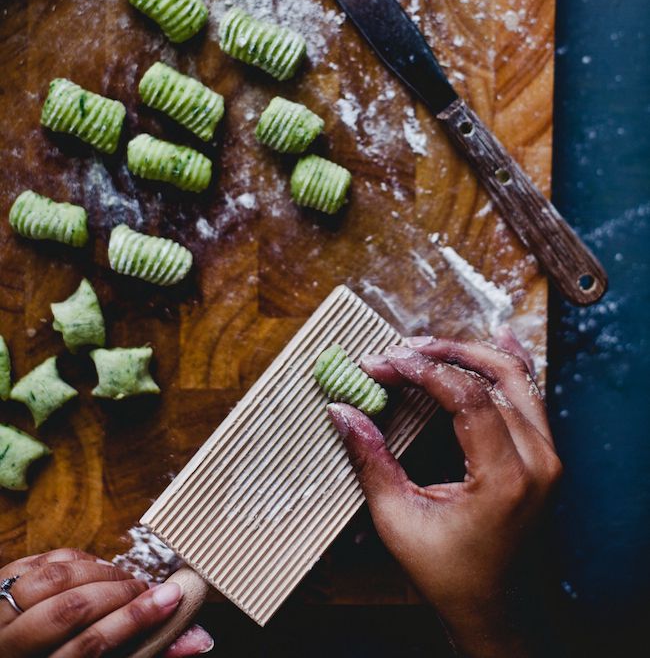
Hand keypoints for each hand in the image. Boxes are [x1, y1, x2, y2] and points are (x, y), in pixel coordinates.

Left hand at [0, 548, 212, 656]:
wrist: (18, 653)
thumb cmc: (70, 654)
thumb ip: (148, 652)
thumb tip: (200, 639)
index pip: (88, 646)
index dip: (134, 620)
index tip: (171, 599)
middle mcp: (8, 645)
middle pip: (71, 609)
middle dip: (120, 594)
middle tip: (150, 590)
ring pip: (54, 579)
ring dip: (101, 572)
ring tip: (125, 581)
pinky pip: (41, 560)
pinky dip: (76, 560)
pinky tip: (96, 570)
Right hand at [327, 333, 561, 657]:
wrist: (497, 610)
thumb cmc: (449, 574)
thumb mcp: (399, 519)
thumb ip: (371, 459)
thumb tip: (341, 409)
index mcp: (505, 478)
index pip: (467, 396)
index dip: (422, 371)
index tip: (384, 361)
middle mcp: (538, 461)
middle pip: (493, 378)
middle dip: (440, 357)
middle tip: (399, 352)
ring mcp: (548, 457)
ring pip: (516, 379)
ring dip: (470, 356)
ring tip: (428, 347)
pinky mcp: (547, 455)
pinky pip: (532, 396)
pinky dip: (510, 365)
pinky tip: (496, 339)